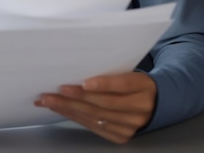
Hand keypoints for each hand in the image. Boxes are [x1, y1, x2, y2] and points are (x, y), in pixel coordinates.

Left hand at [34, 72, 156, 143]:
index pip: (123, 85)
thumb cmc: (133, 82)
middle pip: (105, 104)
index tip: (84, 82)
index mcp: (143, 86)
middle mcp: (139, 109)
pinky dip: (75, 117)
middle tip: (54, 91)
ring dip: (69, 108)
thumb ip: (110, 71)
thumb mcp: (129, 71)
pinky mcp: (121, 136)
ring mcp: (131, 125)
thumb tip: (76, 66)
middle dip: (77, 97)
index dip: (103, 84)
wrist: (154, 102)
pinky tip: (61, 110)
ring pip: (96, 117)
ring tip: (48, 101)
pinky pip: (94, 127)